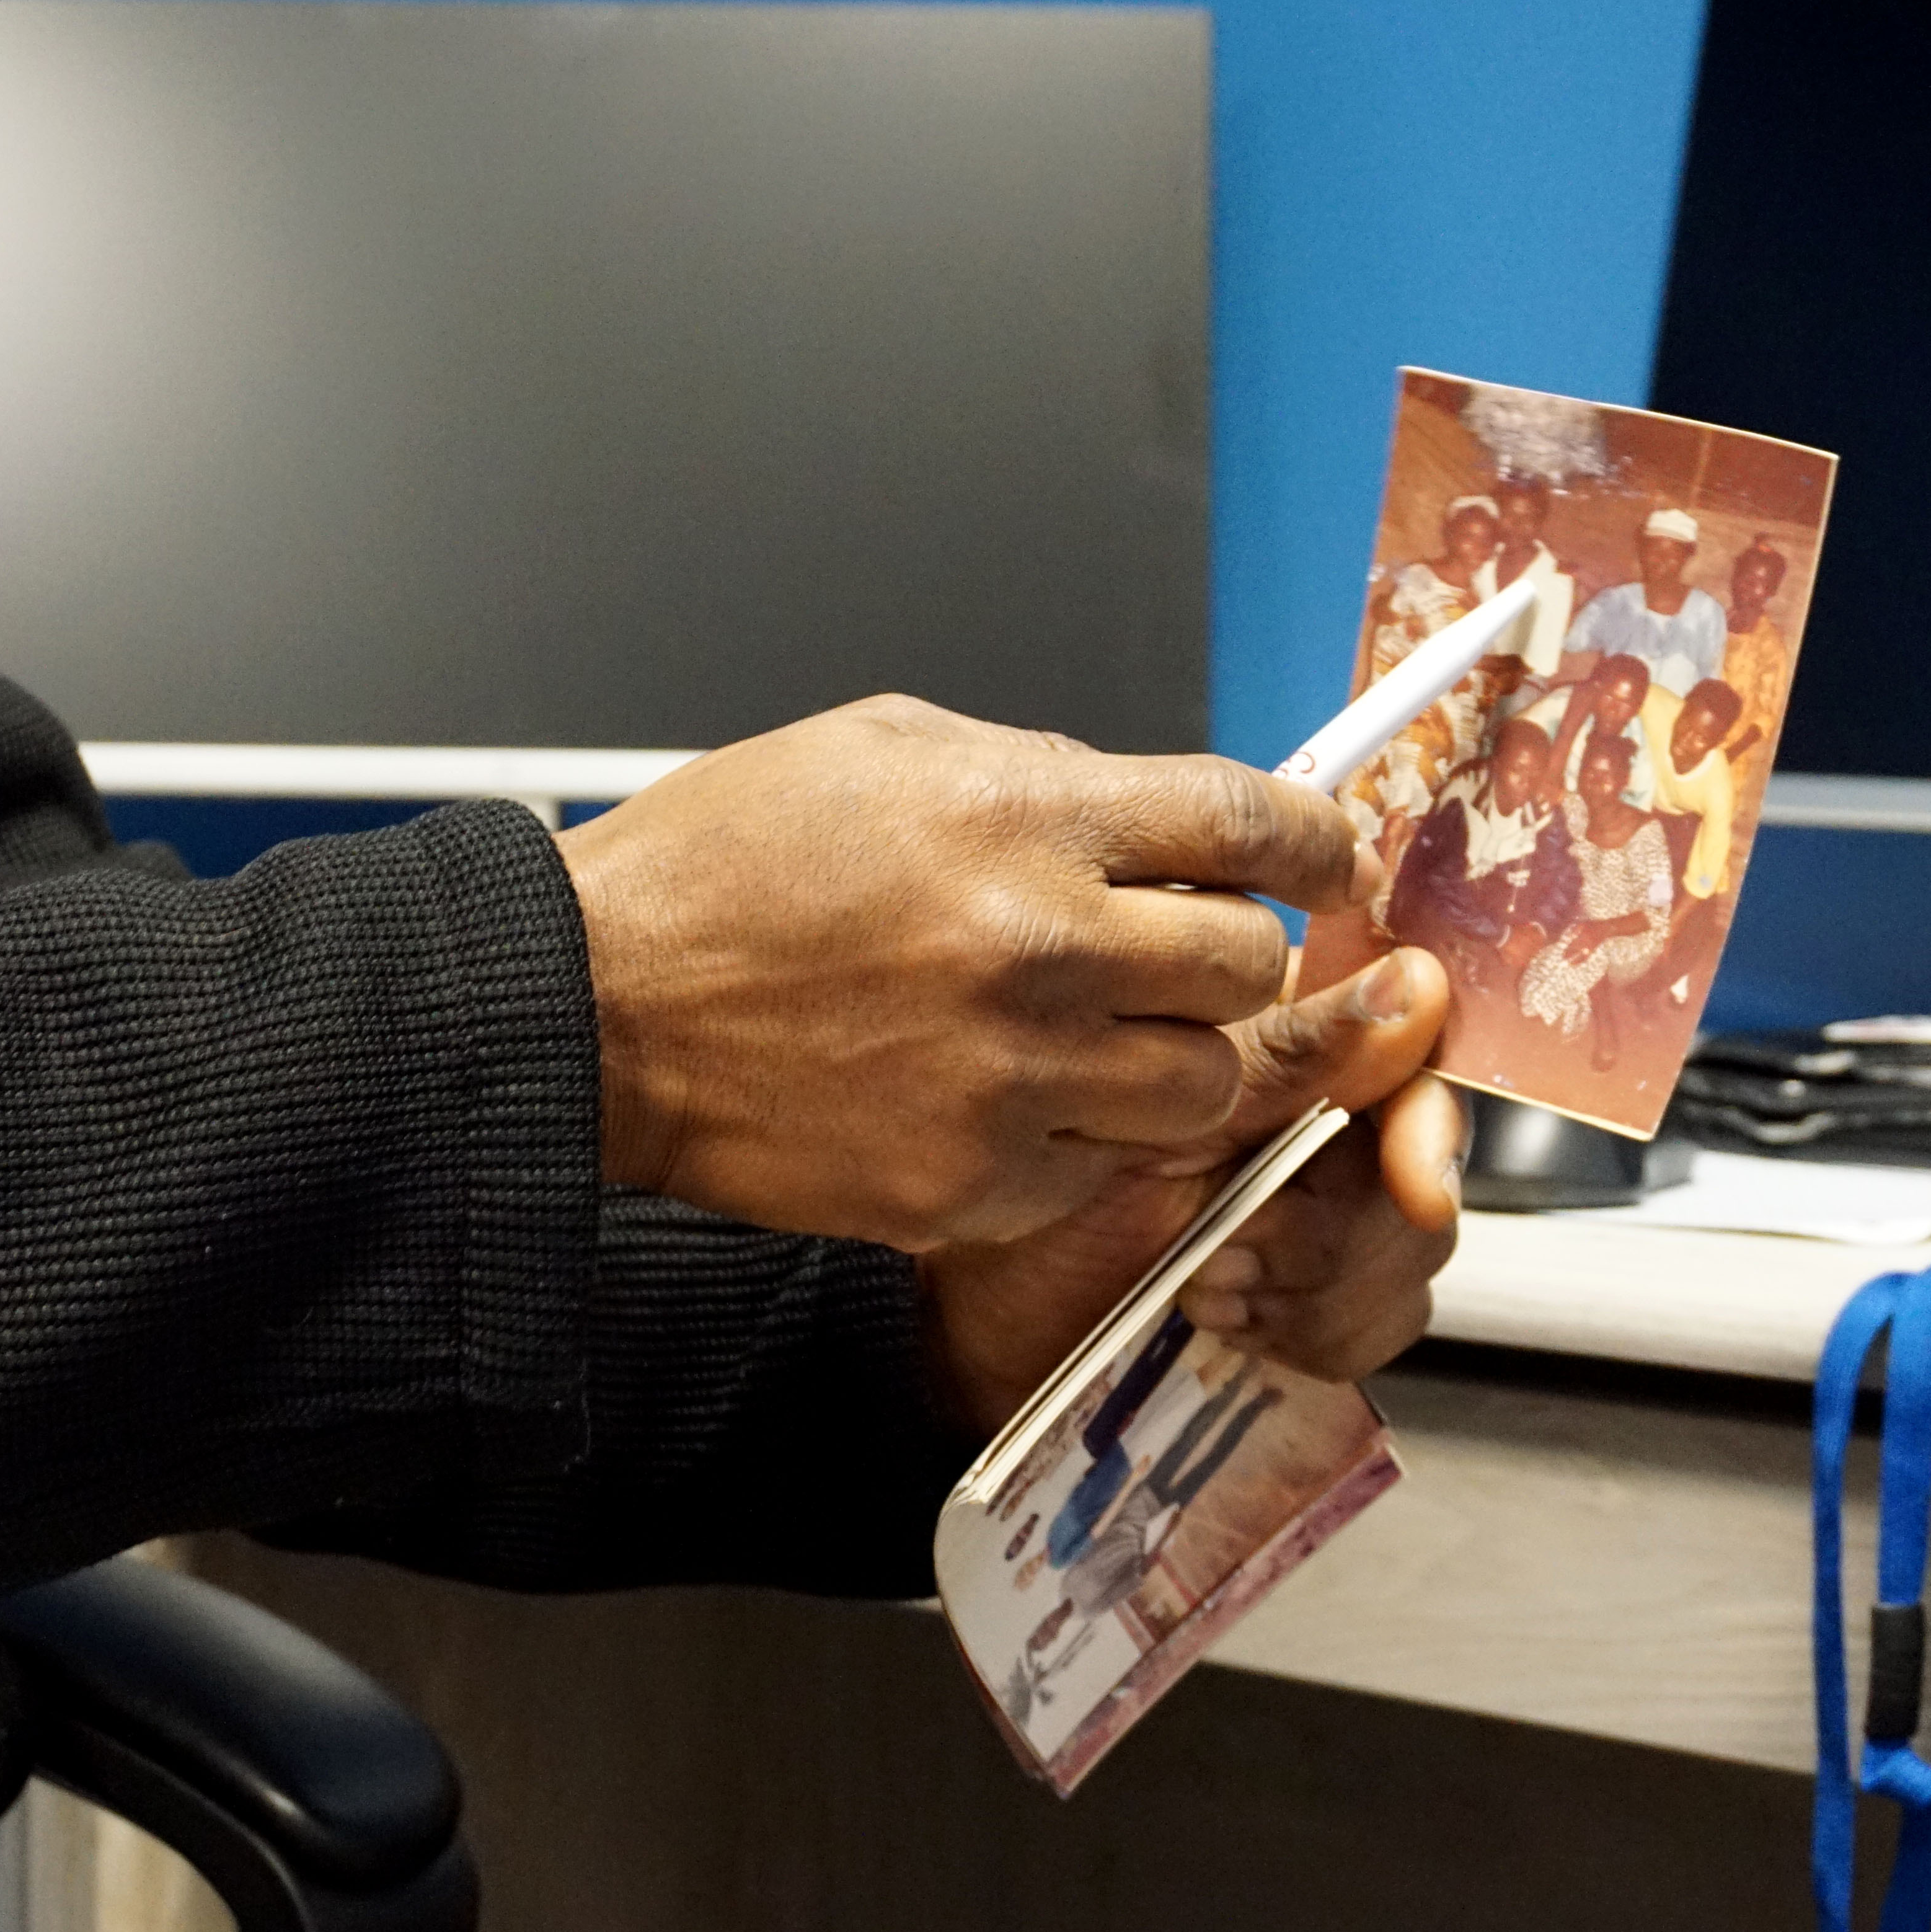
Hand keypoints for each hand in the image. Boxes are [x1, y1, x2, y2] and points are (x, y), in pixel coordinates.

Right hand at [557, 696, 1372, 1251]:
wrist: (601, 1004)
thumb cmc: (729, 864)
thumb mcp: (889, 749)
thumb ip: (1042, 775)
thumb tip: (1156, 817)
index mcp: (1027, 817)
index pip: (1253, 822)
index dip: (1319, 840)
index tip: (1329, 856)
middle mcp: (1041, 949)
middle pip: (1249, 966)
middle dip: (1229, 952)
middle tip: (1173, 948)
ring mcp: (1014, 1080)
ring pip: (1205, 1086)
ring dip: (1174, 1054)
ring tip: (1096, 1029)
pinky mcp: (976, 1182)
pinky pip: (1107, 1169)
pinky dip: (1085, 1134)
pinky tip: (1012, 1092)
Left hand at [914, 949, 1467, 1432]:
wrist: (979, 1323)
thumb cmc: (1032, 1193)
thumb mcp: (1143, 1119)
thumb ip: (1283, 1056)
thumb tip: (1415, 983)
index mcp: (1287, 1040)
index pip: (1418, 1057)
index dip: (1428, 1124)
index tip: (1414, 1187)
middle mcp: (1324, 1114)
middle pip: (1426, 1167)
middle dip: (1329, 1232)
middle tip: (1222, 1250)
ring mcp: (1334, 1209)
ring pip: (1413, 1253)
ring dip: (1307, 1289)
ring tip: (1203, 1285)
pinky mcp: (1326, 1297)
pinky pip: (1391, 1322)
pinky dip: (1314, 1337)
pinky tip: (1229, 1321)